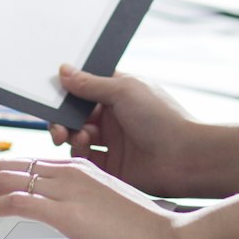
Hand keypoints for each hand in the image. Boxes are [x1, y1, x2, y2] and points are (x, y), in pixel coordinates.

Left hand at [0, 155, 190, 238]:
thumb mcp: (107, 214)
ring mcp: (67, 189)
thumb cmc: (146, 232)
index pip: (25, 164)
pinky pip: (13, 202)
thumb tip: (69, 226)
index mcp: (80, 169)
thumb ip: (85, 212)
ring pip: (3, 179)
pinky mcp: (65, 211)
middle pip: (6, 166)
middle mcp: (69, 171)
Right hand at [47, 63, 218, 198]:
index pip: (84, 88)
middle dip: (63, 120)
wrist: (187, 159)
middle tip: (59, 128)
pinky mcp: (113, 168)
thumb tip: (63, 70)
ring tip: (79, 139)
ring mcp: (113, 143)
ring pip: (77, 138)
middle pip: (76, 116)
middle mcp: (114, 117)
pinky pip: (85, 162)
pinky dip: (78, 157)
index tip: (51, 97)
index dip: (67, 92)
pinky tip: (83, 153)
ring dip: (71, 137)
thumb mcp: (124, 91)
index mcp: (119, 92)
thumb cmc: (163, 118)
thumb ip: (90, 83)